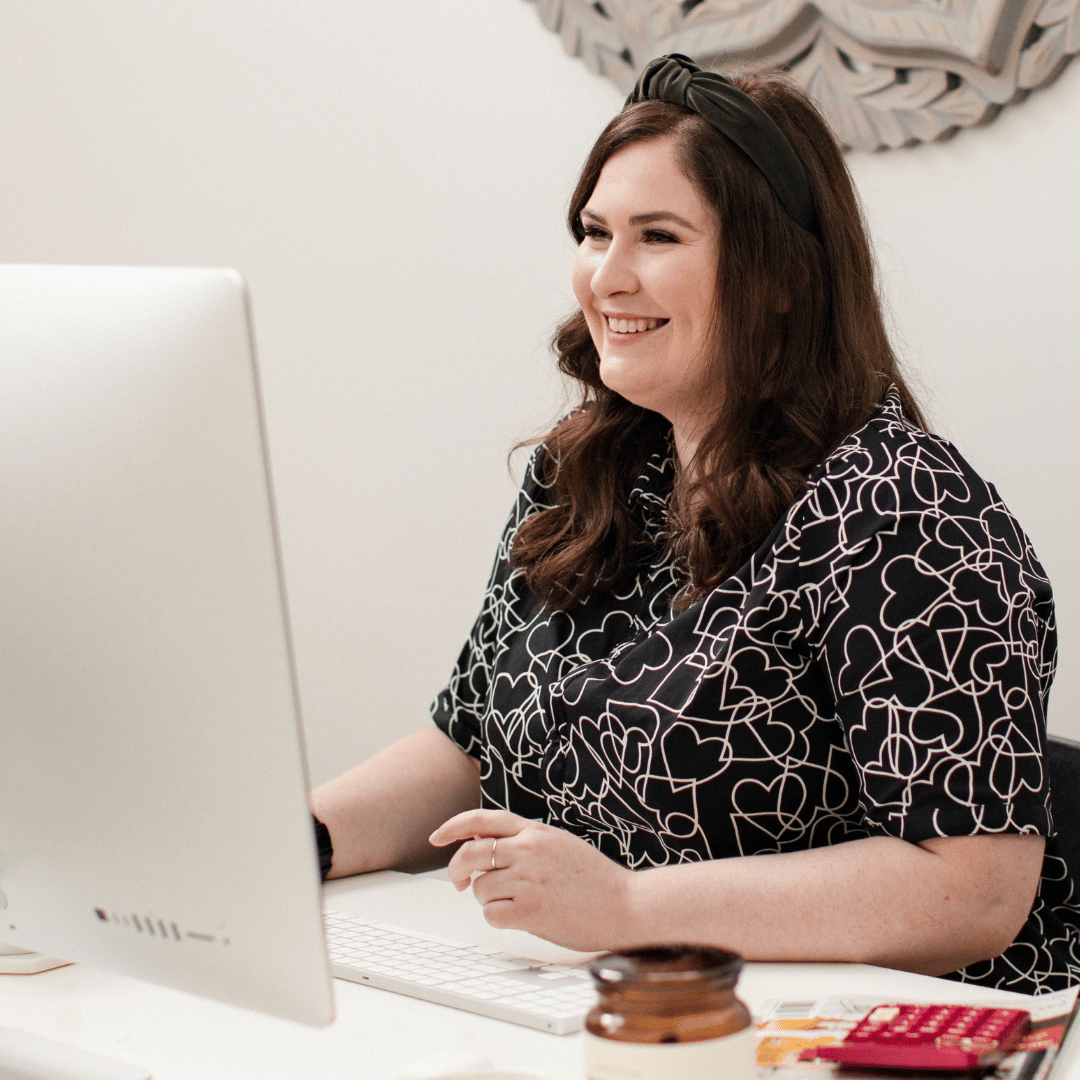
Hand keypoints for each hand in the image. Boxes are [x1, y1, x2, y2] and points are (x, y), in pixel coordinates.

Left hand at [429, 809, 633, 952]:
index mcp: (536, 831)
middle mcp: (529, 851)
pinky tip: (520, 917)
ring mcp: (529, 880)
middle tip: (460, 882)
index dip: (453, 826)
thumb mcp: (558, 844)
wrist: (625, 904)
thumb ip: (523, 840)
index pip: (482, 819)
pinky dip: (499, 918)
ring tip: (516, 902)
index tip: (437, 836)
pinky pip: (492, 914)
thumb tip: (480, 840)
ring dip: (489, 899)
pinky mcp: (530, 910)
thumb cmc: (595, 879)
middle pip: (471, 854)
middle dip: (457, 870)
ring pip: (480, 888)